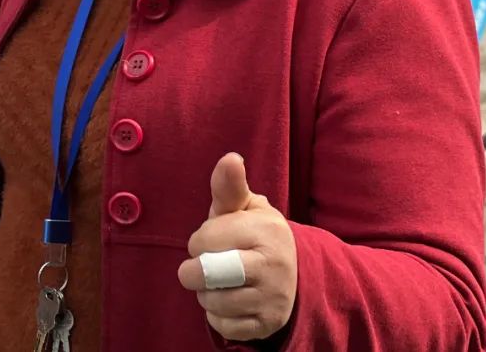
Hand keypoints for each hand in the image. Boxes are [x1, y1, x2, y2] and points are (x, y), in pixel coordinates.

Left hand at [177, 153, 297, 341]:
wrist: (292, 274)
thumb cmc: (252, 233)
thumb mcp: (243, 207)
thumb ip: (229, 186)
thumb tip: (230, 158)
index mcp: (267, 231)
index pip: (206, 239)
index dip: (199, 240)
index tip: (209, 240)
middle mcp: (274, 266)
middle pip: (209, 273)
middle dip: (193, 271)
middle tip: (199, 266)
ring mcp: (273, 298)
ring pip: (213, 302)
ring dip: (205, 293)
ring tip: (216, 282)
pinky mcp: (268, 325)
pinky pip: (223, 326)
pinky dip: (216, 316)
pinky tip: (228, 301)